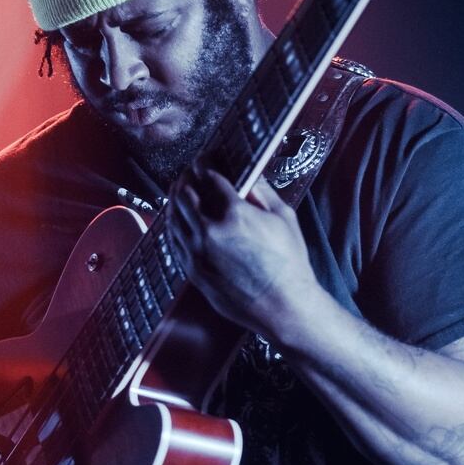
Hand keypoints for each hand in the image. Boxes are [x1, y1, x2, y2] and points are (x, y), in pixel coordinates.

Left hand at [167, 165, 318, 337]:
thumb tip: (249, 175)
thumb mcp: (284, 218)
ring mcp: (197, 254)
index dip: (205, 163)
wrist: (283, 306)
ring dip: (175, 200)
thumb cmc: (289, 264)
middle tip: (190, 171)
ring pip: (174, 218)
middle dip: (186, 178)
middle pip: (185, 195)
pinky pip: (175, 241)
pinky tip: (178, 219)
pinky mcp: (193, 271)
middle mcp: (209, 232)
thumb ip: (262, 192)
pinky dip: (174, 225)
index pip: (209, 178)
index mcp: (234, 214)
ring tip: (179, 191)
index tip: (205, 158)